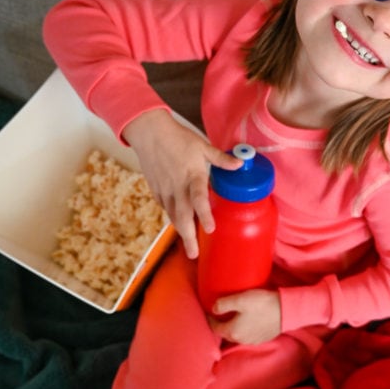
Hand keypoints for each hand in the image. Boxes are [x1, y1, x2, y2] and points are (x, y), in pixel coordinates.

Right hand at [122, 109, 240, 258]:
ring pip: (173, 216)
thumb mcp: (202, 146)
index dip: (204, 214)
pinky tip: (180, 226)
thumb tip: (240, 164)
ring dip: (181, 232)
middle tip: (194, 254)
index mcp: (192, 176)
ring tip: (190, 249)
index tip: (211, 229)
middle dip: (188, 236)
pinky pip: (166, 209)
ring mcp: (165, 190)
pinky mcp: (156, 190)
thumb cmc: (178, 138)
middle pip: (182, 216)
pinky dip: (173, 219)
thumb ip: (221, 159)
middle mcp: (178, 187)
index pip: (199, 198)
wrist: (149, 133)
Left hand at [209, 289, 281, 344]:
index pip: (214, 328)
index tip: (209, 311)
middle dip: (220, 325)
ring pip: (237, 335)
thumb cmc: (262, 304)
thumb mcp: (240, 300)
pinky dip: (243, 329)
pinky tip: (247, 320)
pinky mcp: (262, 338)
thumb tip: (214, 308)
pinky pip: (247, 335)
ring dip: (233, 327)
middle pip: (225, 333)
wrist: (286, 311)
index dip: (210, 319)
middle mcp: (241, 340)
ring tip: (232, 316)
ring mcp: (252, 341)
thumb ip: (223, 304)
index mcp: (233, 331)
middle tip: (219, 314)